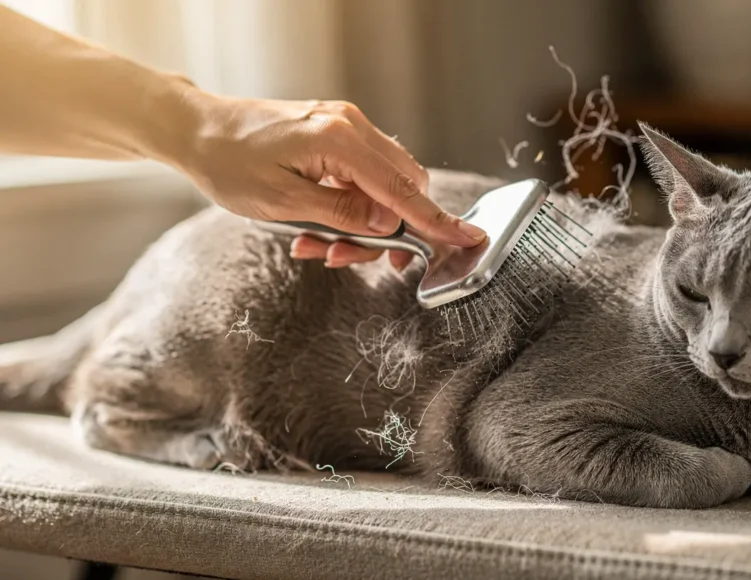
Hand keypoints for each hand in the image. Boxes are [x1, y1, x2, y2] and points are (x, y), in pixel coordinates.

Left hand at [176, 91, 485, 268]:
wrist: (197, 130)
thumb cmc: (228, 164)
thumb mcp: (282, 202)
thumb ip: (341, 213)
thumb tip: (387, 224)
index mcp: (340, 140)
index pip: (402, 190)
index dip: (437, 221)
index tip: (468, 238)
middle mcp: (350, 127)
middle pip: (402, 187)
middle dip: (387, 232)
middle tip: (348, 259)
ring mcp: (344, 128)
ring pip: (383, 186)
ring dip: (362, 224)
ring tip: (316, 246)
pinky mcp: (335, 135)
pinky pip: (361, 177)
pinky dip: (349, 208)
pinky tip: (316, 229)